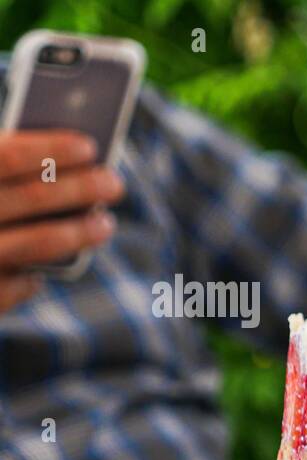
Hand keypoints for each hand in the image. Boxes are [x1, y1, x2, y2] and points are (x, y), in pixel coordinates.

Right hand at [0, 130, 122, 310]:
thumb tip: (51, 155)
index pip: (5, 155)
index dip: (50, 148)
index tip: (89, 146)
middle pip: (31, 198)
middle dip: (81, 190)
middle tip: (115, 183)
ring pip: (35, 245)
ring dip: (77, 233)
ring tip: (105, 224)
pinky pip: (14, 286)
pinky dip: (32, 278)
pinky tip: (42, 272)